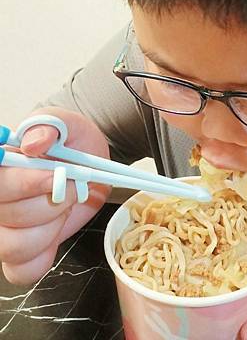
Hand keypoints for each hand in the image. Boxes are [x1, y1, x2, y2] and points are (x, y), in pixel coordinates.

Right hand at [0, 107, 109, 284]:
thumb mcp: (66, 124)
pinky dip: (46, 253)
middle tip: (73, 186)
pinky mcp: (19, 253)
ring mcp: (4, 228)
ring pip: (14, 246)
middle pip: (8, 215)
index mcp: (1, 167)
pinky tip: (56, 231)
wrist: (90, 163)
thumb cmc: (71, 143)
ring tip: (65, 206)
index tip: (55, 176)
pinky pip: (23, 270)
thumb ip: (49, 126)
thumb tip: (34, 143)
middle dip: (51, 203)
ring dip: (52, 227)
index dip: (26, 184)